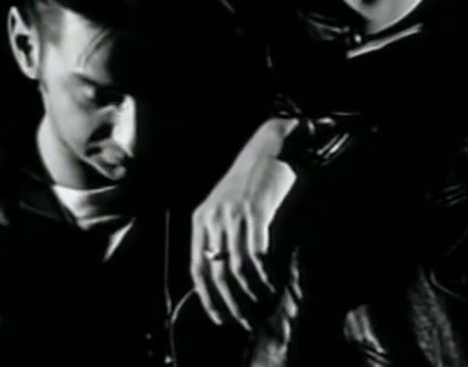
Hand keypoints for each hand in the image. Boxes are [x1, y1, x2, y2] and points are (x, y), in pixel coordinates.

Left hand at [190, 117, 298, 329]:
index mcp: (200, 220)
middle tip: (246, 320)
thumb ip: (223, 234)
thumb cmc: (253, 180)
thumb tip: (229, 274)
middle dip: (231, 301)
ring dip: (249, 292)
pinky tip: (271, 284)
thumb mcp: (227, 206)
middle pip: (216, 272)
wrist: (270, 148)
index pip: (197, 269)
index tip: (222, 318)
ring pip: (236, 266)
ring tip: (262, 305)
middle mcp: (211, 219)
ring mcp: (231, 214)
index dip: (208, 298)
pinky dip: (263, 274)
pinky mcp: (252, 210)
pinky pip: (255, 252)